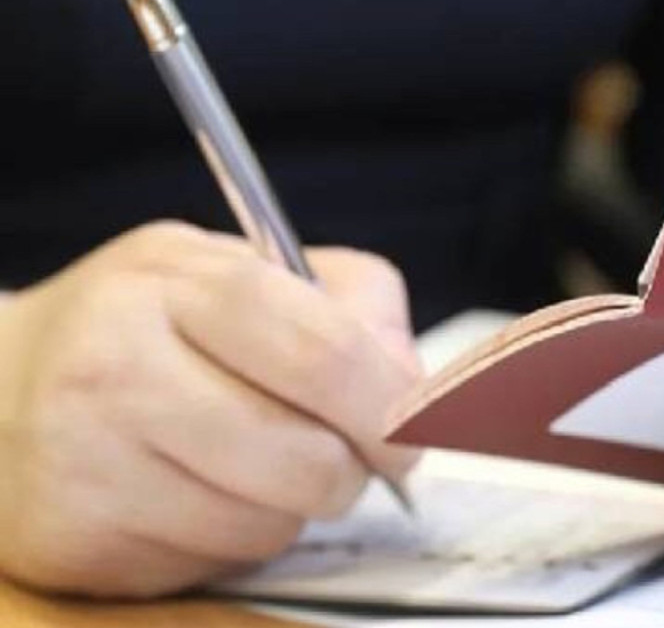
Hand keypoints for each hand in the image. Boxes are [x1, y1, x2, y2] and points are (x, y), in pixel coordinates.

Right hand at [0, 221, 421, 596]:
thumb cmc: (148, 326)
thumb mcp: (240, 270)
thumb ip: (349, 305)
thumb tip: (416, 388)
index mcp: (176, 284)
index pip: (326, 355)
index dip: (394, 405)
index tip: (414, 429)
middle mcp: (119, 371)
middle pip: (310, 461)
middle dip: (353, 470)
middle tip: (341, 454)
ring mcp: (89, 465)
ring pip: (271, 525)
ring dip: (290, 507)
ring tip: (245, 461)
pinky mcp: (77, 543)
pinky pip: (215, 564)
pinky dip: (230, 539)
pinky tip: (190, 494)